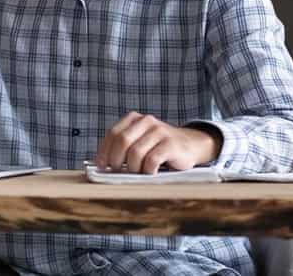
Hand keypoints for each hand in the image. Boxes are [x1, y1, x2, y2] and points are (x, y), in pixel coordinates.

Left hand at [93, 111, 221, 174]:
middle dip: (116, 160)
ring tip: (138, 173)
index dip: (104, 151)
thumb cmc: (160, 147)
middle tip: (117, 172)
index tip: (100, 165)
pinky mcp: (170, 144)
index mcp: (135, 119)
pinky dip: (147, 171)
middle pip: (122, 141)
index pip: (113, 133)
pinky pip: (151, 160)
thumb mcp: (141, 141)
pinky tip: (150, 174)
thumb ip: (124, 147)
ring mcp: (159, 131)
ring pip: (135, 153)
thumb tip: (101, 163)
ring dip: (133, 168)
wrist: (191, 145)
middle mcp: (146, 121)